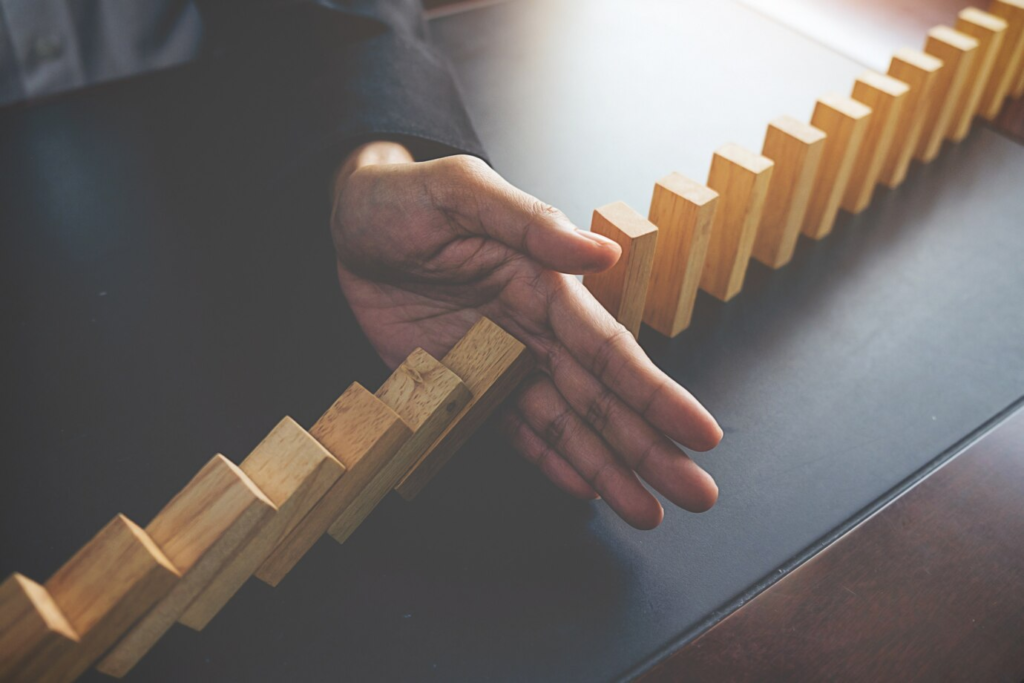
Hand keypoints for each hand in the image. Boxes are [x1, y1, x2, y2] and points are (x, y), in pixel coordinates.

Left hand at [331, 141, 721, 528]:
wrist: (350, 223)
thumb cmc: (406, 198)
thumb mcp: (462, 193)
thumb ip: (530, 224)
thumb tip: (602, 254)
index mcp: (544, 285)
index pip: (609, 349)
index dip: (654, 394)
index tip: (699, 433)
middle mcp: (533, 331)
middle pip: (600, 399)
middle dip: (648, 448)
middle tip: (695, 496)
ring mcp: (500, 362)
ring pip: (564, 424)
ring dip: (606, 468)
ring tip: (647, 512)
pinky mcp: (462, 384)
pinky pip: (510, 429)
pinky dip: (546, 460)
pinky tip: (583, 488)